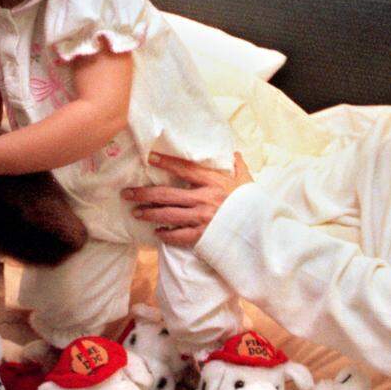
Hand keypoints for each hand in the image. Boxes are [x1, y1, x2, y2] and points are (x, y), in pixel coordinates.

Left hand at [122, 152, 251, 245]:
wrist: (263, 231)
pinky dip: (165, 235)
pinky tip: (157, 233)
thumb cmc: (254, 205)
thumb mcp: (247, 181)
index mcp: (214, 182)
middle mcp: (204, 198)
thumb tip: (233, 153)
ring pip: (167, 214)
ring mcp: (201, 218)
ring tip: (135, 212)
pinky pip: (178, 235)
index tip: (151, 158)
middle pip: (167, 193)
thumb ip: (238, 166)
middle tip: (127, 193)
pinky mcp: (202, 236)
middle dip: (144, 193)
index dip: (166, 162)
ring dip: (149, 213)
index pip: (185, 168)